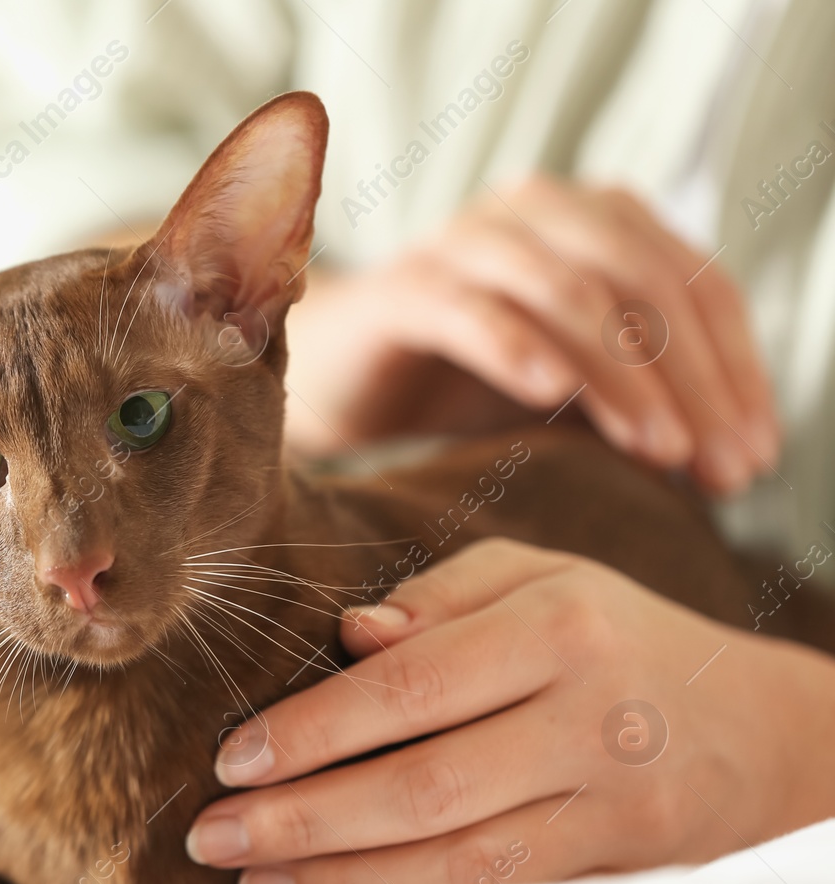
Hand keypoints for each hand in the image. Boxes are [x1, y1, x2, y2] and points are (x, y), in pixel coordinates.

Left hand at [185, 539, 834, 883]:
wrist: (752, 727)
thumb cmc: (608, 633)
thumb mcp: (536, 576)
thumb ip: (439, 597)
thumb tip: (350, 635)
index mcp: (560, 626)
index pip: (411, 687)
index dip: (312, 730)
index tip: (229, 758)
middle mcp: (591, 719)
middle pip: (425, 788)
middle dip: (303, 820)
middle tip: (210, 835)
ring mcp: (612, 805)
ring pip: (460, 864)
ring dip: (341, 881)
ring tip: (251, 881)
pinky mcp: (620, 870)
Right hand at [285, 176, 778, 494]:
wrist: (334, 381)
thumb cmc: (457, 385)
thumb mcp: (568, 385)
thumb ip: (638, 396)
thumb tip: (732, 458)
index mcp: (591, 223)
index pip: (694, 284)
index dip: (737, 370)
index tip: (754, 456)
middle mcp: (536, 212)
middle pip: (645, 281)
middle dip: (695, 380)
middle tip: (721, 466)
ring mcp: (464, 243)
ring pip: (569, 292)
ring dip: (624, 375)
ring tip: (658, 450)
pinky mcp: (401, 288)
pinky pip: (469, 309)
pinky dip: (516, 347)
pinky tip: (551, 394)